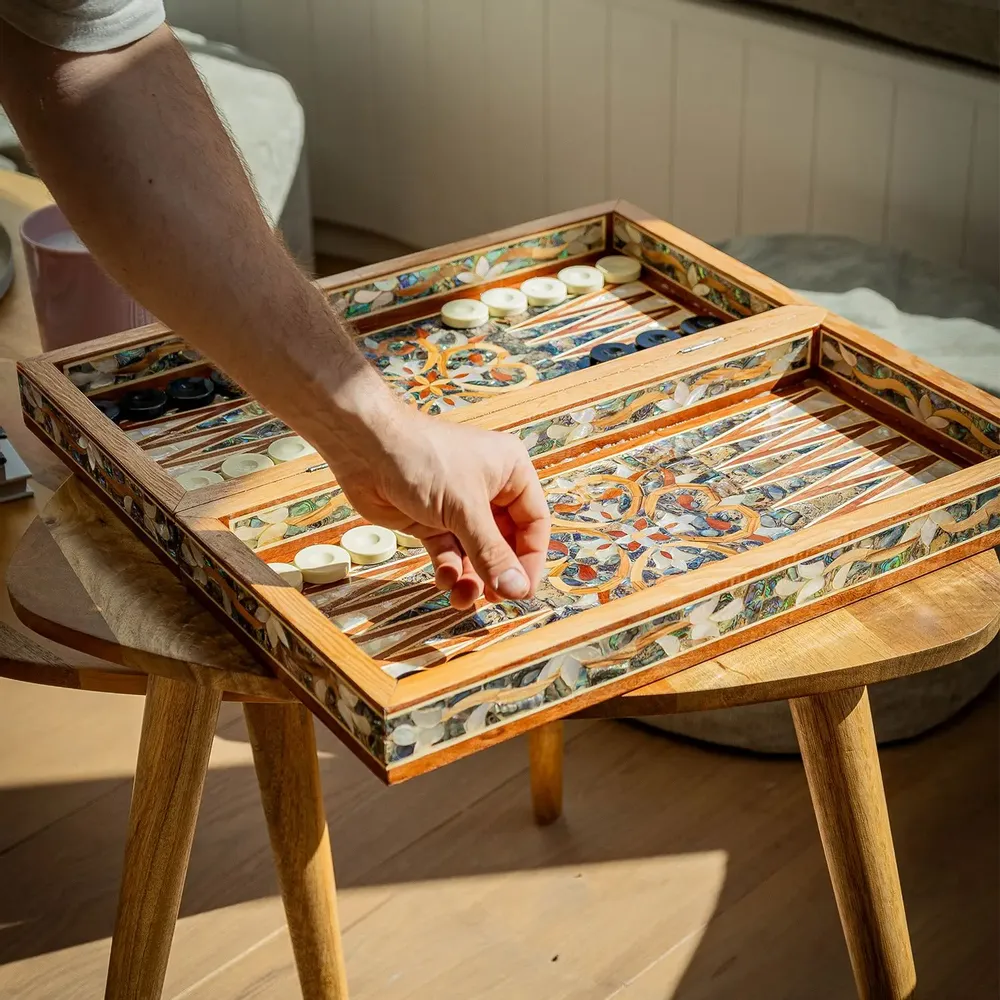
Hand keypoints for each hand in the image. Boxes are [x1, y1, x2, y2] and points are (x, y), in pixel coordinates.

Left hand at [323, 407, 550, 610]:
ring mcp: (459, 506)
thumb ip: (491, 553)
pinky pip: (449, 552)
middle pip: (505, 543)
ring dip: (471, 578)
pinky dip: (448, 569)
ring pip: (475, 552)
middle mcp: (489, 489)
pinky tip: (443, 579)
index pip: (534, 524)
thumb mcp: (465, 509)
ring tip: (461, 598)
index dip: (530, 560)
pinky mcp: (431, 520)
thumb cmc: (422, 458)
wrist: (365, 447)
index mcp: (511, 473)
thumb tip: (517, 589)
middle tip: (493, 600)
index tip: (522, 591)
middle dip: (496, 573)